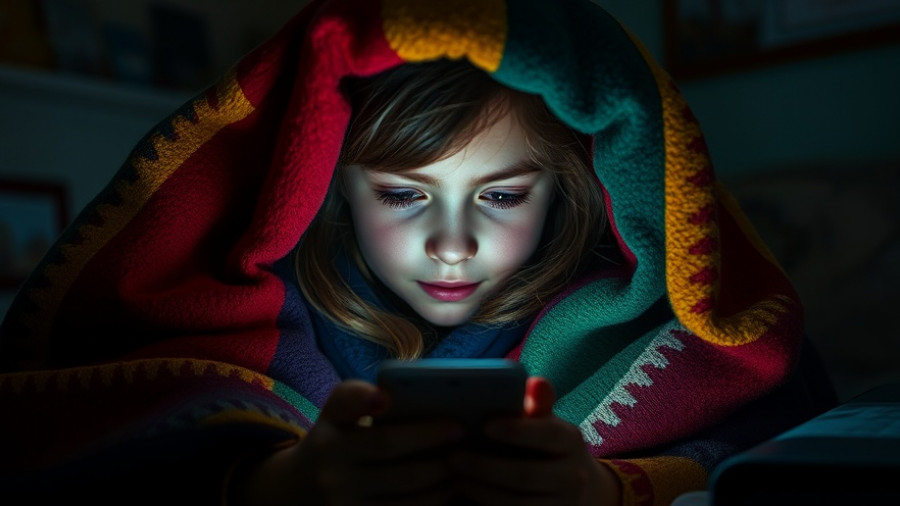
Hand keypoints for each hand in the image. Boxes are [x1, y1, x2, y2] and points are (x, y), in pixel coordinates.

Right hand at [229, 379, 463, 505]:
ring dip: (439, 473)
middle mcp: (331, 468)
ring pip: (403, 486)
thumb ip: (358, 398)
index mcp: (328, 432)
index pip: (343, 407)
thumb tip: (392, 395)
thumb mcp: (336, 418)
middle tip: (460, 429)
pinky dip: (432, 501)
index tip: (386, 398)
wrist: (303, 490)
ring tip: (462, 461)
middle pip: (386, 447)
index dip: (362, 399)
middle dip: (428, 437)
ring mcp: (344, 502)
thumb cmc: (337, 442)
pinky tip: (449, 489)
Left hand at [449, 377, 620, 504]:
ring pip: (517, 503)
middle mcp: (573, 475)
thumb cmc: (547, 444)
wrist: (575, 486)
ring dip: (481, 491)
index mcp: (571, 441)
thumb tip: (534, 381)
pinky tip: (467, 494)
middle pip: (525, 475)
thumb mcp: (547, 422)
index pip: (547, 434)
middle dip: (486, 468)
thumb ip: (537, 404)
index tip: (485, 425)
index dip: (516, 431)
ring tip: (455, 477)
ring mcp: (563, 503)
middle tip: (454, 458)